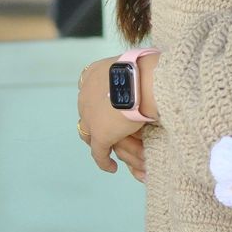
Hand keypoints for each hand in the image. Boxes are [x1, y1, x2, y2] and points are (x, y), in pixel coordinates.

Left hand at [77, 56, 147, 174]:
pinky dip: (104, 161)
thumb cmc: (145, 68)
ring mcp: (90, 116)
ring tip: (109, 151)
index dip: (97, 104)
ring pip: (90, 134)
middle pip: (87, 115)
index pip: (90, 93)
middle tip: (108, 132)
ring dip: (99, 142)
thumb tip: (140, 70)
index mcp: (92, 74)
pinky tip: (112, 167)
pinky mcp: (99, 134)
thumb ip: (128, 72)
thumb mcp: (131, 64)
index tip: (106, 110)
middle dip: (95, 123)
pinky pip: (99, 153)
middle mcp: (85, 94)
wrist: (143, 79)